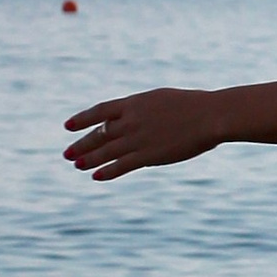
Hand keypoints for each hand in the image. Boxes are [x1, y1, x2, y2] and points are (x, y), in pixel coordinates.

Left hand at [63, 88, 223, 180]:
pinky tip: (96, 176)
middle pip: (99, 134)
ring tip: (76, 165)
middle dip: (82, 145)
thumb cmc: (193, 105)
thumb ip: (144, 109)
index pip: (100, 111)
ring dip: (89, 159)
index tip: (67, 126)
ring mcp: (138, 139)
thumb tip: (133, 114)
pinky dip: (107, 171)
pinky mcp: (148, 156)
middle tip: (67, 154)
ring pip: (106, 151)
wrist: (210, 116)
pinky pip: (122, 165)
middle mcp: (131, 121)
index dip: (82, 119)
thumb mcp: (161, 99)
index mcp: (134, 103)